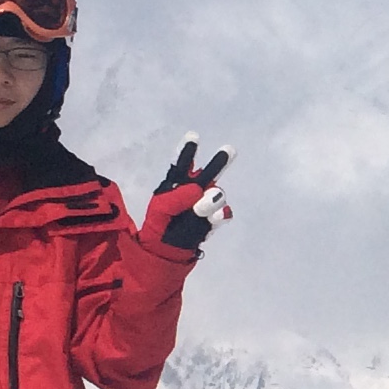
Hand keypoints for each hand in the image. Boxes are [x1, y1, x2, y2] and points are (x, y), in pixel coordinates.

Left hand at [143, 139, 234, 253]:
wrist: (168, 250)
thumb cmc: (159, 225)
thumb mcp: (160, 210)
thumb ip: (174, 198)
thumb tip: (197, 189)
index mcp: (176, 183)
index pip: (182, 163)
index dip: (187, 150)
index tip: (193, 137)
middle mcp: (194, 189)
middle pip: (209, 172)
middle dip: (220, 161)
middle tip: (230, 149)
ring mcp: (206, 203)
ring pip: (217, 194)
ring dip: (211, 201)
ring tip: (200, 210)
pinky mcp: (213, 218)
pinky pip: (224, 212)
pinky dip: (220, 215)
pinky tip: (212, 219)